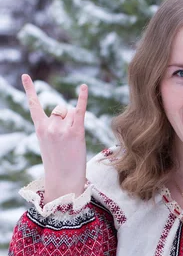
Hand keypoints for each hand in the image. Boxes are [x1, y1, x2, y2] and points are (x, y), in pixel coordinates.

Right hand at [22, 74, 87, 203]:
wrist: (64, 180)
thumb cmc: (58, 164)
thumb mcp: (49, 143)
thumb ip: (55, 126)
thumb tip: (68, 112)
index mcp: (40, 129)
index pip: (33, 105)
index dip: (29, 90)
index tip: (25, 75)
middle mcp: (49, 126)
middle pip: (61, 109)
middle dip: (67, 118)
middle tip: (68, 139)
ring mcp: (62, 129)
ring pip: (72, 112)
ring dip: (76, 122)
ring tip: (74, 140)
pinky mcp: (76, 132)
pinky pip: (80, 111)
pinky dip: (82, 98)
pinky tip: (83, 87)